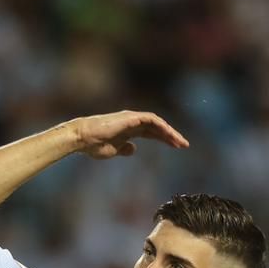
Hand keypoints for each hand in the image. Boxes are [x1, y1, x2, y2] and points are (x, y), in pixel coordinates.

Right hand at [69, 111, 188, 159]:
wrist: (84, 138)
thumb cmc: (95, 145)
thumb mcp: (114, 150)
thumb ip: (124, 148)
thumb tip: (133, 149)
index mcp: (129, 130)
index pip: (152, 133)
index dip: (164, 139)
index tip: (176, 147)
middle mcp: (133, 122)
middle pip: (157, 128)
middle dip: (171, 136)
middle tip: (184, 145)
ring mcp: (132, 118)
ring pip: (157, 123)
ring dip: (170, 132)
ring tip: (181, 142)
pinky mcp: (132, 117)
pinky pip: (152, 120)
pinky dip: (162, 126)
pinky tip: (171, 135)